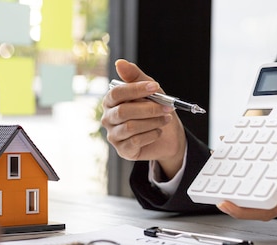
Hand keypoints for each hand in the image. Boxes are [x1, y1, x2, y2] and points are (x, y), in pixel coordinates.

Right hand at [101, 59, 186, 177]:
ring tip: (165, 119)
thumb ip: (136, 77)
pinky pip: (135, 141)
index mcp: (111, 101)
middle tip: (167, 108)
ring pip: (130, 127)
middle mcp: (108, 118)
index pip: (117, 93)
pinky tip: (158, 131)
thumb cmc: (155, 111)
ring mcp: (114, 135)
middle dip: (148, 109)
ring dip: (152, 122)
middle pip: (123, 111)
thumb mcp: (150, 91)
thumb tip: (120, 62)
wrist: (168, 137)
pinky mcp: (122, 150)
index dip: (136, 89)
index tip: (155, 87)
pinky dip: (151, 135)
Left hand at [216, 136, 276, 220]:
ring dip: (243, 186)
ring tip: (223, 170)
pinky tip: (248, 161)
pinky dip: (256, 176)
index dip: (243, 209)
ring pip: (262, 194)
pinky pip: (270, 185)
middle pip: (258, 204)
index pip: (267, 208)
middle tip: (213, 184)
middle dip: (234, 197)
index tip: (224, 203)